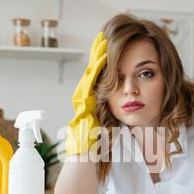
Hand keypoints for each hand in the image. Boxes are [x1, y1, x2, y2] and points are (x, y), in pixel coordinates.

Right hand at [65, 31, 107, 156]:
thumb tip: (111, 115)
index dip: (100, 64)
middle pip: (91, 71)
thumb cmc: (93, 146)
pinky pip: (92, 80)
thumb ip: (103, 118)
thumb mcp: (100, 128)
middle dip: (97, 55)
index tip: (106, 51)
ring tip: (103, 42)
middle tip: (103, 38)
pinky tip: (104, 56)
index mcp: (88, 103)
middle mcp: (83, 99)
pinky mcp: (84, 101)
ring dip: (97, 56)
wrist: (83, 155)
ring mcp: (82, 99)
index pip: (94, 79)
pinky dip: (98, 67)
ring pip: (90, 73)